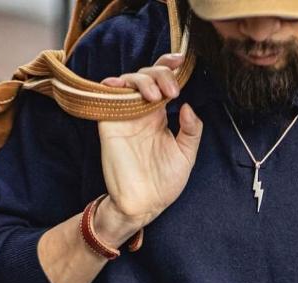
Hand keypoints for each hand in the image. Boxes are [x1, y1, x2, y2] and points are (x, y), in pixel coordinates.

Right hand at [97, 52, 203, 228]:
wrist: (144, 205)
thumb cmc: (164, 184)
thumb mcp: (186, 155)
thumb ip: (191, 131)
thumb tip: (188, 106)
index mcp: (160, 118)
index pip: (163, 83)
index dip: (169, 68)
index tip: (181, 62)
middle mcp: (142, 113)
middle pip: (147, 76)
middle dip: (160, 74)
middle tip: (171, 91)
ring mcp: (125, 117)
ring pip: (128, 81)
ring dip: (143, 80)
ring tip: (157, 95)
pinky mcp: (110, 124)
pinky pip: (105, 96)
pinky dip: (112, 85)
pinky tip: (122, 86)